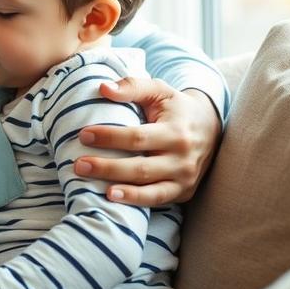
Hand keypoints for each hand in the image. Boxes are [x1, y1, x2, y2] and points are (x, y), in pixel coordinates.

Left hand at [74, 77, 221, 206]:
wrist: (211, 127)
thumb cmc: (176, 107)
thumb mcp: (159, 90)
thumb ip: (132, 86)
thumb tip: (103, 88)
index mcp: (175, 131)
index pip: (137, 137)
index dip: (110, 137)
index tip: (84, 134)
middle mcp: (182, 158)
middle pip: (141, 168)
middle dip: (108, 168)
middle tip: (79, 165)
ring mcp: (185, 178)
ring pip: (150, 189)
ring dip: (123, 192)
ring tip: (98, 189)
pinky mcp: (184, 192)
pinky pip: (158, 200)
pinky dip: (137, 202)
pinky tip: (114, 199)